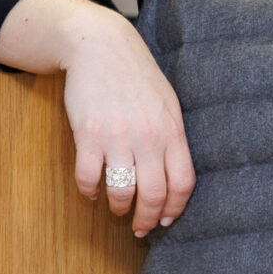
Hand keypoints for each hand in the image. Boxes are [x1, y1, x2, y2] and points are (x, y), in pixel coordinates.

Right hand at [0, 0, 194, 237]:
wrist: (100, 46)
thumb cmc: (136, 76)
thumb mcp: (167, 103)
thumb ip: (173, 138)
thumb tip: (174, 178)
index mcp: (172, 130)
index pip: (183, 183)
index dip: (175, 209)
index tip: (165, 220)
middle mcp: (149, 137)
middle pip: (154, 195)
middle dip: (146, 220)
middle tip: (140, 227)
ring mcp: (118, 137)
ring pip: (122, 192)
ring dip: (119, 208)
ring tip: (117, 209)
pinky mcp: (89, 135)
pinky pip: (89, 178)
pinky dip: (89, 192)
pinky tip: (91, 192)